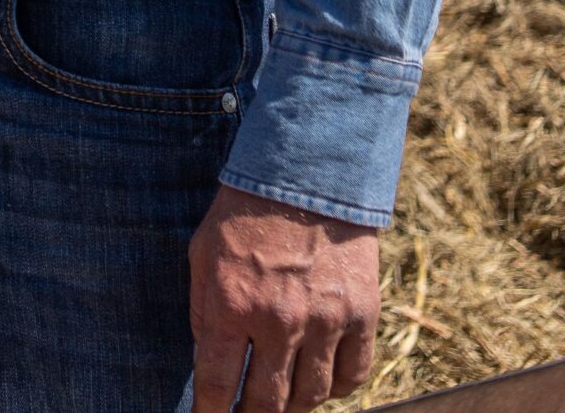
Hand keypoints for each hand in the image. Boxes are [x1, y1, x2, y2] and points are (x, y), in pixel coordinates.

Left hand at [190, 184, 378, 411]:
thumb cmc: (243, 215)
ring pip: (311, 396)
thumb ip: (204, 313)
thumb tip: (209, 363)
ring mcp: (325, 321)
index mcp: (231, 304)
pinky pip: (353, 375)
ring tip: (281, 405)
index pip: (217, 383)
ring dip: (293, 408)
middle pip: (266, 402)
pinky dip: (337, 389)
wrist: (306, 176)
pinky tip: (320, 384)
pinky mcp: (362, 315)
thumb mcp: (202, 256)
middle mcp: (278, 321)